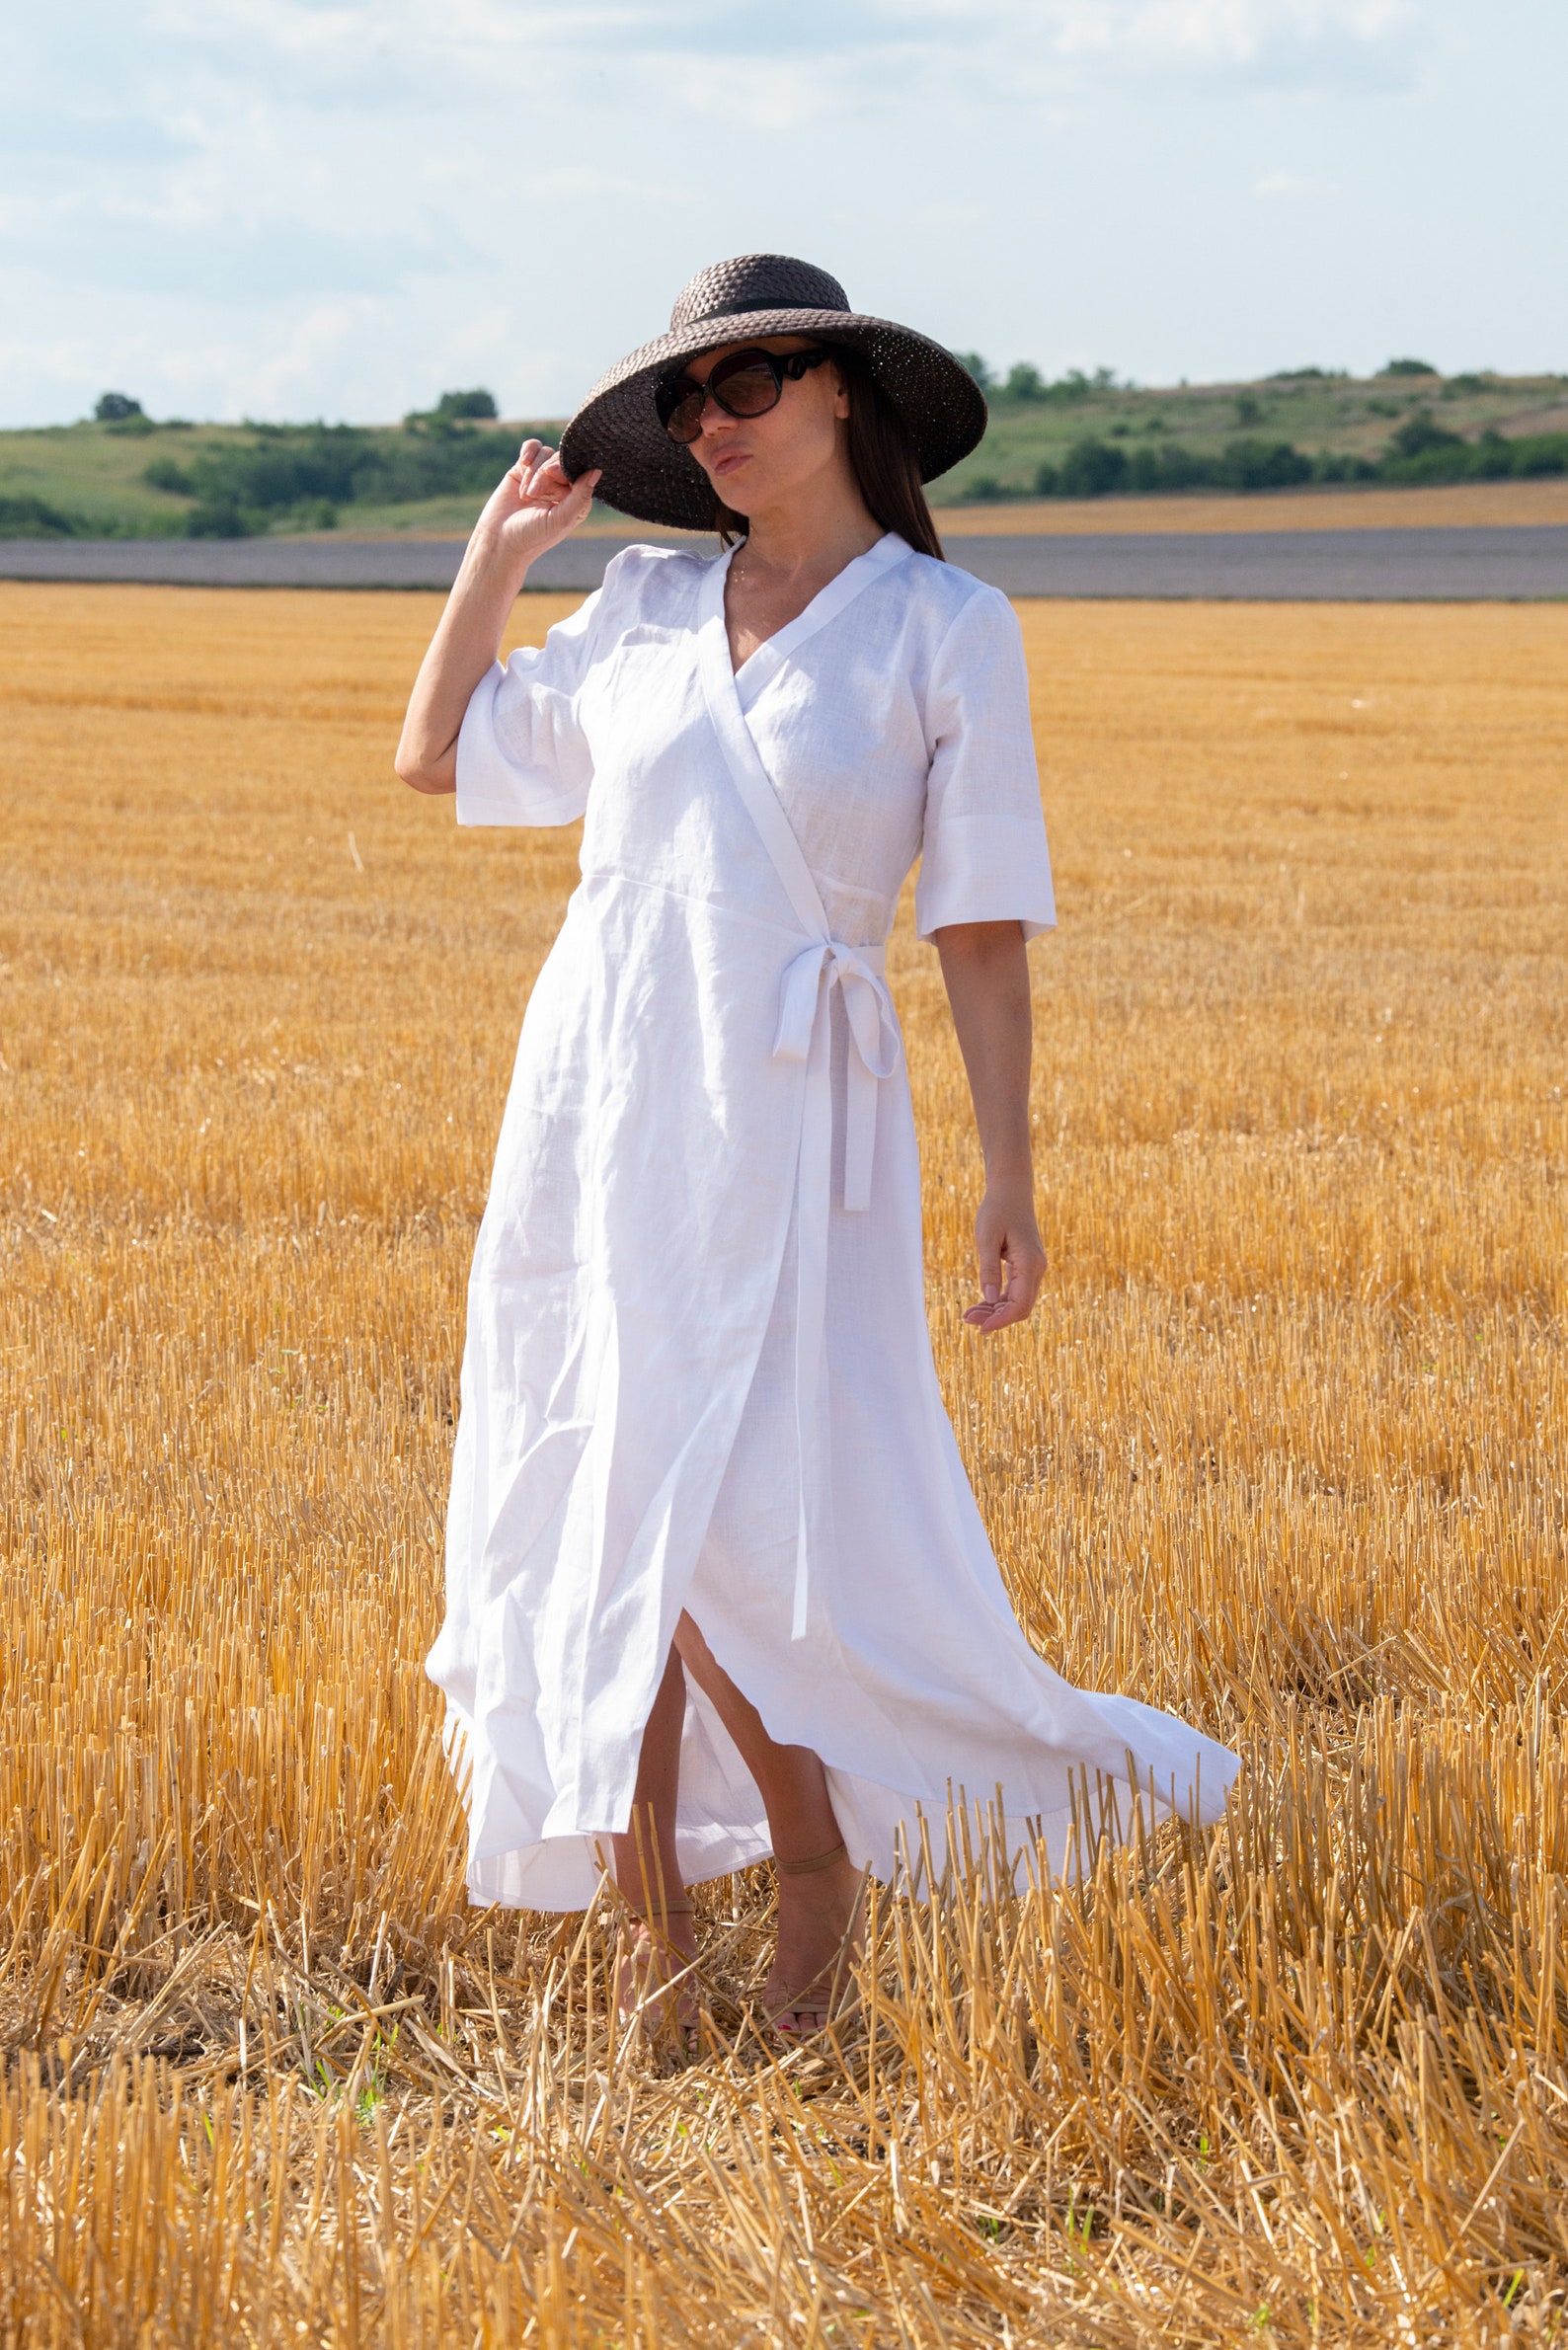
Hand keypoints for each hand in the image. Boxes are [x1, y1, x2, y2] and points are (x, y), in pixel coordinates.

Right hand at [474, 438, 600, 569]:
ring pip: (546, 454)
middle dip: (546, 473)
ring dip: (533, 472)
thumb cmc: (532, 536)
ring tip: (525, 495)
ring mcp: (542, 476)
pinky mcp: (523, 469)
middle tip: (534, 493)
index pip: (580, 471)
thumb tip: (597, 470)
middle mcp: (562, 486)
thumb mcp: (560, 519)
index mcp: (576, 500)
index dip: (566, 467)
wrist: (498, 540)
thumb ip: (580, 496)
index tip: (552, 474)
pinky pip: (533, 448)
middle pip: (562, 459)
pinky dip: (529, 451)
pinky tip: (523, 462)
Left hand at [963, 1182, 1045, 1333]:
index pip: (1019, 1304)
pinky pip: (1016, 1291)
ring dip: (995, 1311)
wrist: (1011, 1191)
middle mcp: (1036, 1269)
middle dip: (996, 1318)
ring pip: (1018, 1302)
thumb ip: (989, 1270)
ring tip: (969, 1314)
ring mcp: (1033, 1268)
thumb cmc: (997, 1210)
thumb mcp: (987, 1239)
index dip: (1001, 1320)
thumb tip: (989, 1299)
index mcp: (1029, 1264)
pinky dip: (999, 1300)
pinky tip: (981, 1303)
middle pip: (1020, 1307)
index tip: (980, 1328)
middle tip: (967, 1319)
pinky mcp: (1026, 1267)